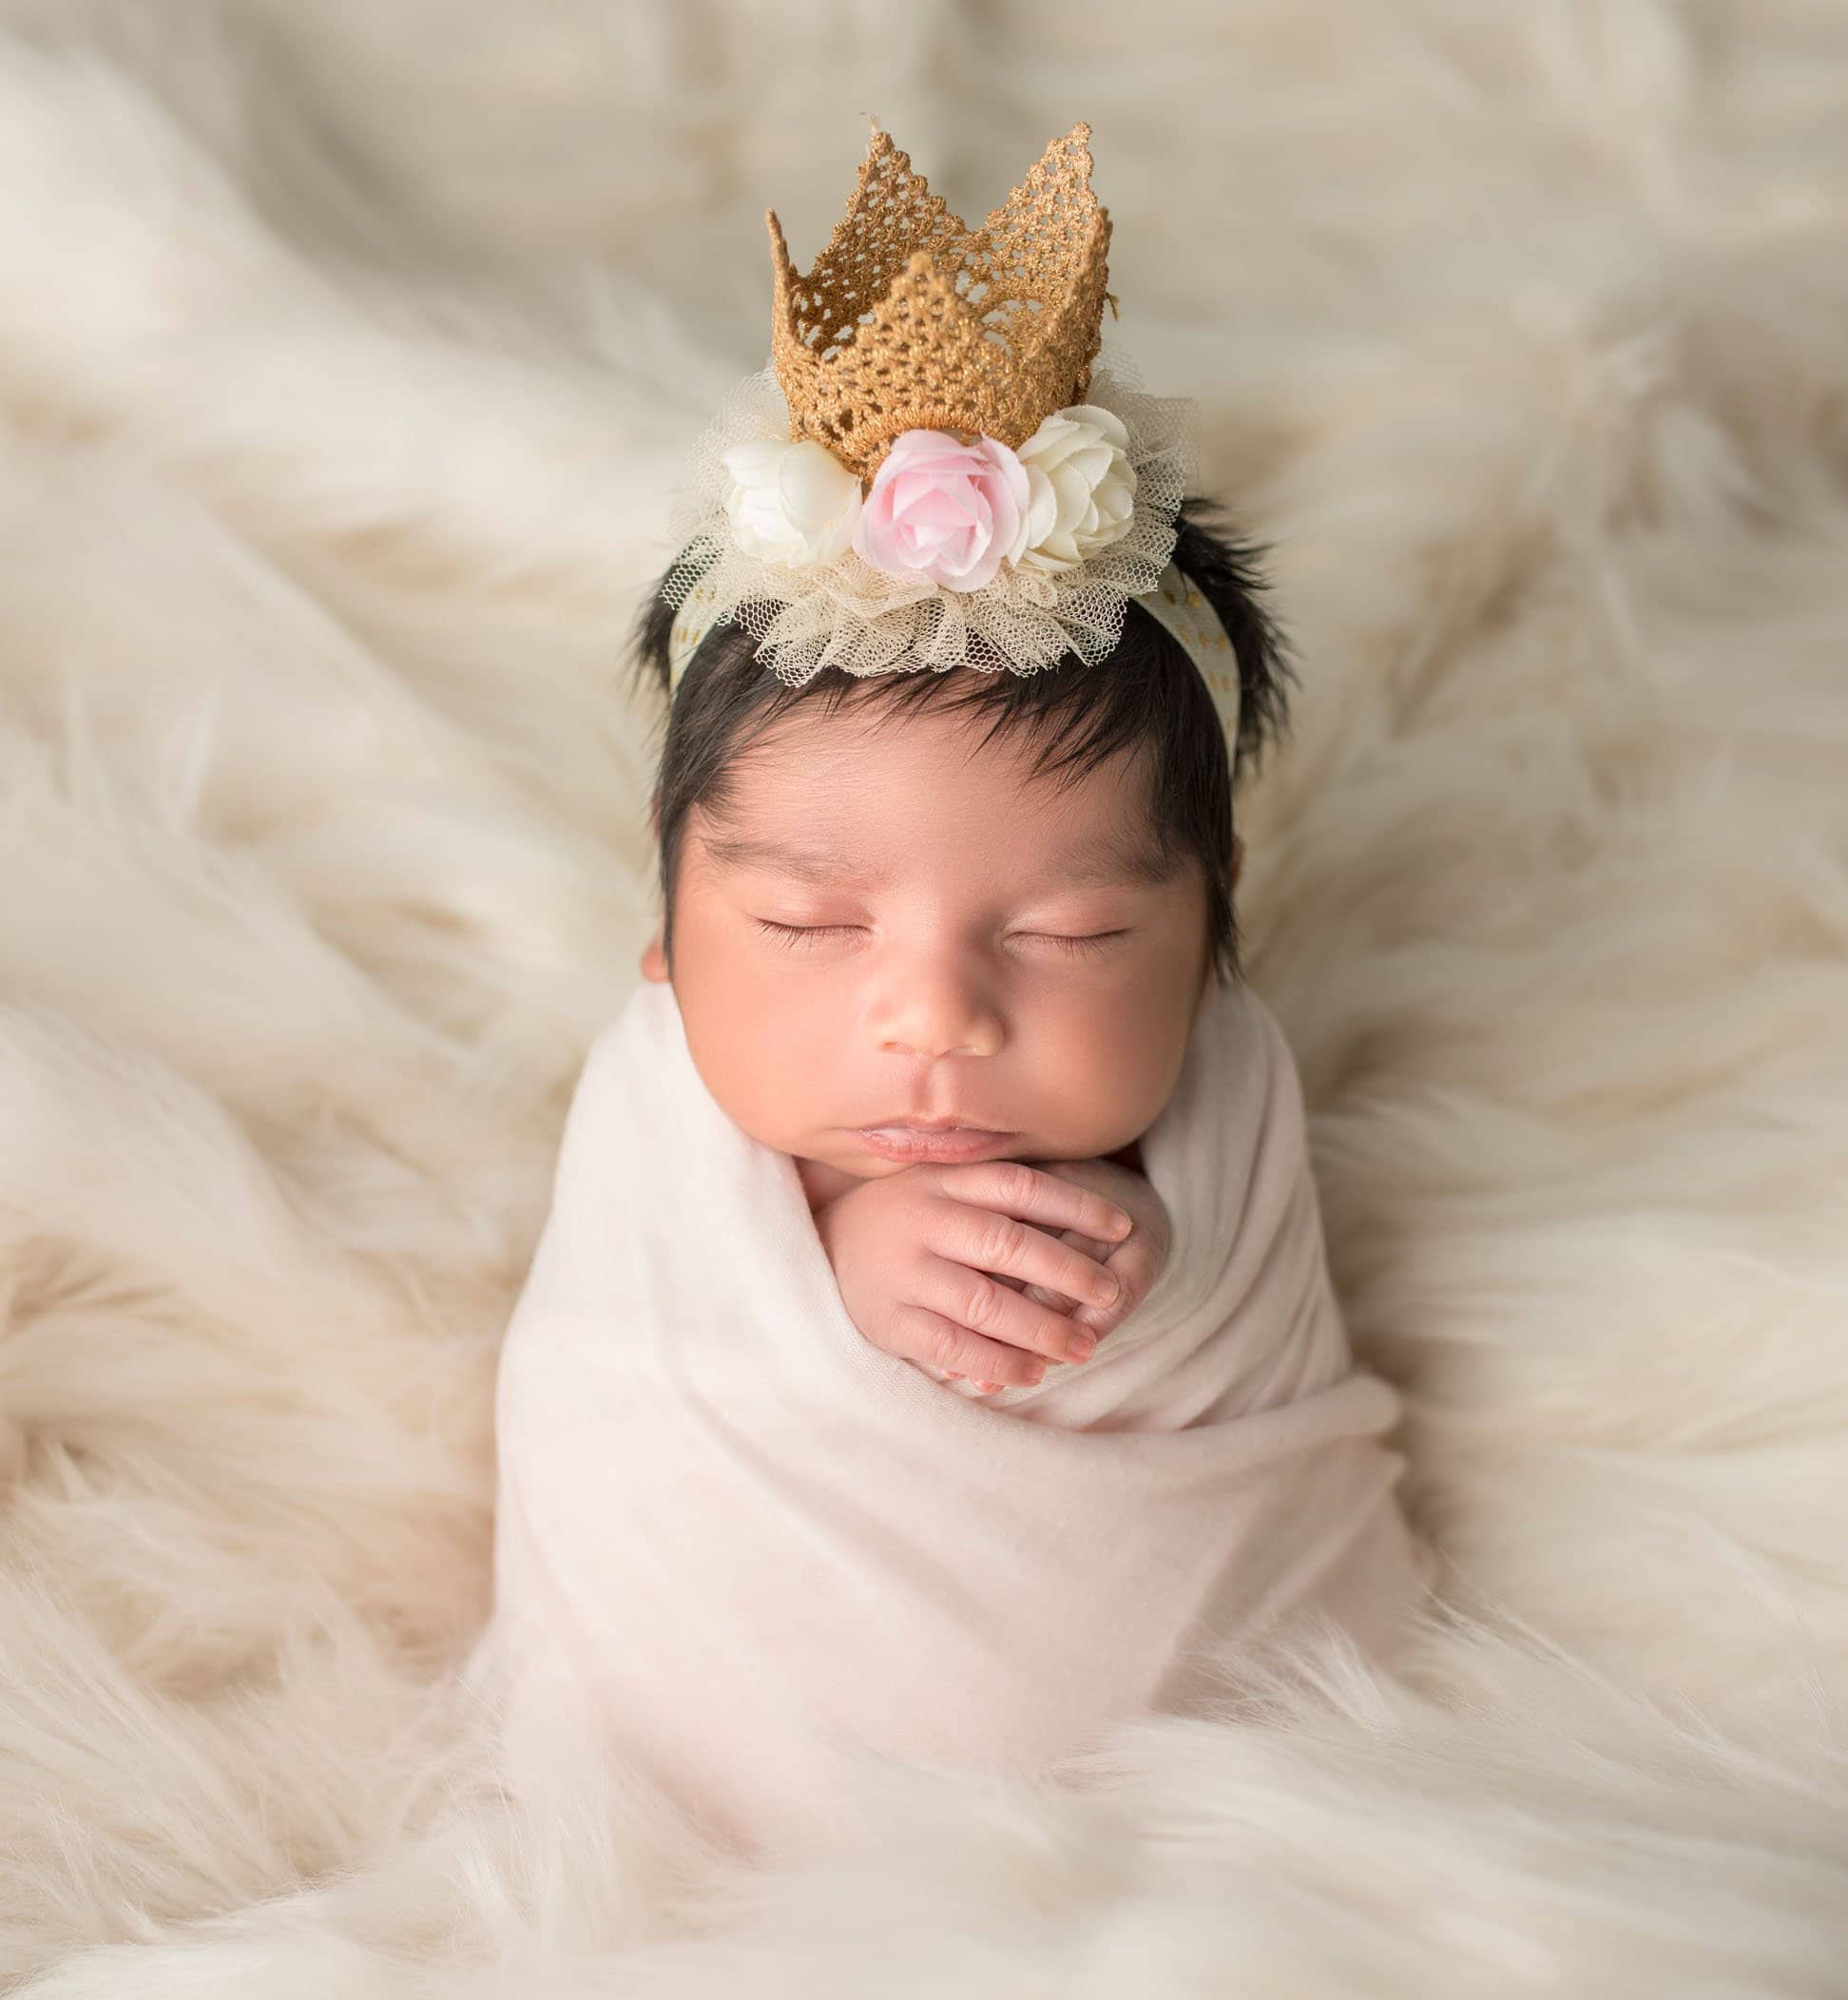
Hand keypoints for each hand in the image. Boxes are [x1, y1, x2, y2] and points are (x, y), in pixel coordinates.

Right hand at [813, 1157, 1165, 1391]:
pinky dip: (997, 1362)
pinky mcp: (890, 1320)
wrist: (821, 1249)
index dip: (1077, 1205)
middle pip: (1008, 1245)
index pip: (1021, 1186)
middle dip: (1068, 1272)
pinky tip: (1032, 1373)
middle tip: (1110, 1294)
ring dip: (1041, 1328)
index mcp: (944, 1181)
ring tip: (1083, 1347)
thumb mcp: (942, 1186)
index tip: (1123, 1225)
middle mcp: (924, 1221)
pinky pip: (952, 1346)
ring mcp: (904, 1272)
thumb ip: (996, 1192)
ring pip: (984, 1303)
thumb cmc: (906, 1217)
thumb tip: (1086, 1208)